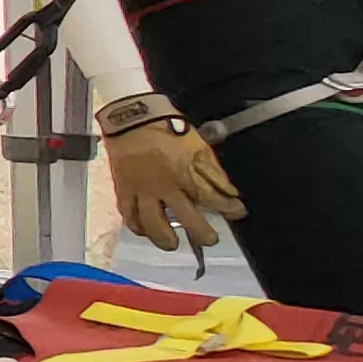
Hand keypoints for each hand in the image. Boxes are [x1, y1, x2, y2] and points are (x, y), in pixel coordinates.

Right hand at [106, 118, 246, 250]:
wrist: (132, 117)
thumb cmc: (166, 127)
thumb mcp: (197, 145)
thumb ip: (212, 171)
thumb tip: (228, 192)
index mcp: (185, 173)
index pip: (213, 199)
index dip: (229, 209)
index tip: (238, 212)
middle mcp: (164, 187)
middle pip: (187, 220)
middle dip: (203, 234)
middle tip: (210, 239)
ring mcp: (142, 190)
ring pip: (154, 224)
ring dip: (166, 239)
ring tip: (173, 244)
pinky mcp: (124, 189)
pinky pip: (129, 215)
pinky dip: (137, 227)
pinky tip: (145, 230)